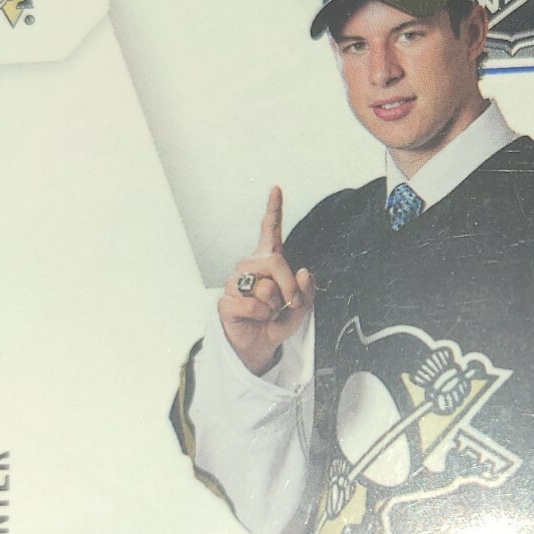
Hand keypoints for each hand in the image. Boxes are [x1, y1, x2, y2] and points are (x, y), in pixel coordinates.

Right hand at [219, 186, 314, 375]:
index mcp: (267, 261)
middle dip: (290, 286)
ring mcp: (235, 282)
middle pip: (276, 261)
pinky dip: (262, 318)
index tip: (276, 188)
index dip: (273, 209)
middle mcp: (249, 266)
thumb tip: (304, 272)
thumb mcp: (302, 307)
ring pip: (265, 288)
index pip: (269, 231)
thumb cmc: (277, 321)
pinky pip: (253, 306)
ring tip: (267, 312)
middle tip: (289, 303)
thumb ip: (308, 290)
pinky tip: (255, 319)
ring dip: (275, 307)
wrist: (260, 345)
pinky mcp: (226, 302)